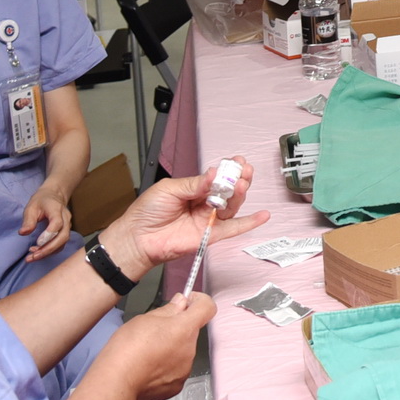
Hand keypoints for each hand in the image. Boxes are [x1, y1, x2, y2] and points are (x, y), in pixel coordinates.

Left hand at [20, 186, 71, 262]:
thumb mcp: (31, 206)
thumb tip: (23, 233)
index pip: (57, 223)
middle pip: (63, 236)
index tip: (37, 243)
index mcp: (56, 209)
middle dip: (48, 249)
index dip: (49, 234)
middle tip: (33, 256)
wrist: (54, 195)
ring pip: (63, 242)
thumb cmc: (42, 200)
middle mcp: (65, 218)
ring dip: (49, 252)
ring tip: (33, 257)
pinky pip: (61, 244)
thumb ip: (28, 220)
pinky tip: (38, 253)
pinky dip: (51, 251)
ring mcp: (67, 226)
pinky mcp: (65, 232)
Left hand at [101, 157, 269, 276]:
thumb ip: (194, 184)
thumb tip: (213, 174)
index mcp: (194, 189)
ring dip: (240, 195)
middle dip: (238, 178)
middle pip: (229, 191)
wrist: (137, 238)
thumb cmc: (147, 212)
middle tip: (242, 170)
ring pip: (232, 206)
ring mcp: (209, 220)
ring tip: (242, 184)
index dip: (228, 169)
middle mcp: (204, 204)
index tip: (236, 161)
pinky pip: (233, 229)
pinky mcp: (210, 235)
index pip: (217, 177)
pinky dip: (249, 223)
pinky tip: (262, 215)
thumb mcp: (169, 189)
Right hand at [104, 294, 214, 399]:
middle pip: (190, 331)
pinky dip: (165, 366)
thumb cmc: (125, 352)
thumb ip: (168, 310)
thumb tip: (180, 303)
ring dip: (170, 348)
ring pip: (182, 351)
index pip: (207, 307)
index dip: (199, 301)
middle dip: (176, 328)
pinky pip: (176, 369)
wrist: (116, 383)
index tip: (188, 302)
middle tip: (154, 331)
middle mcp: (189, 350)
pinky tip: (147, 366)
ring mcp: (184, 369)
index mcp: (184, 329)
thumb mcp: (144, 319)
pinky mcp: (176, 385)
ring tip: (147, 352)